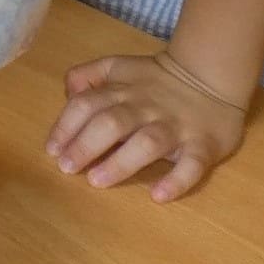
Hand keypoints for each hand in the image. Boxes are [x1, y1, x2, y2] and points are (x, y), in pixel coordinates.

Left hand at [47, 52, 248, 202]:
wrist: (210, 75)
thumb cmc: (154, 79)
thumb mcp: (117, 67)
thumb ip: (88, 76)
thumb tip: (68, 95)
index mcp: (122, 90)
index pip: (87, 104)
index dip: (66, 126)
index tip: (52, 150)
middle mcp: (145, 108)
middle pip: (112, 123)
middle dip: (85, 145)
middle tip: (67, 168)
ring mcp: (175, 127)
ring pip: (147, 143)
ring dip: (120, 162)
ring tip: (98, 180)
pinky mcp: (203, 145)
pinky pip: (193, 164)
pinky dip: (177, 181)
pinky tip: (158, 195)